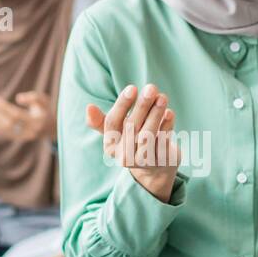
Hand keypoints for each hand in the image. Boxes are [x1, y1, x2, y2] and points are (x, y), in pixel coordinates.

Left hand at [0, 91, 53, 142]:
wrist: (49, 127)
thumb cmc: (45, 109)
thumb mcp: (44, 100)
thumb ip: (33, 97)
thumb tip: (18, 98)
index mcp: (36, 122)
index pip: (16, 115)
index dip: (4, 108)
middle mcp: (29, 132)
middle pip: (7, 124)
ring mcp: (22, 137)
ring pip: (3, 130)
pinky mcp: (16, 139)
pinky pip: (3, 135)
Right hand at [85, 83, 179, 202]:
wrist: (155, 168)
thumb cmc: (133, 142)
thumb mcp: (116, 132)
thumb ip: (101, 120)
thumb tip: (88, 107)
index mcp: (110, 146)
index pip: (112, 123)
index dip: (122, 105)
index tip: (132, 88)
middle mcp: (125, 156)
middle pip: (132, 127)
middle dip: (142, 105)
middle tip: (151, 88)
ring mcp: (143, 161)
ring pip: (148, 134)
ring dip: (156, 113)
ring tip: (162, 97)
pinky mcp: (160, 162)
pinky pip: (163, 141)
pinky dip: (167, 126)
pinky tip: (169, 113)